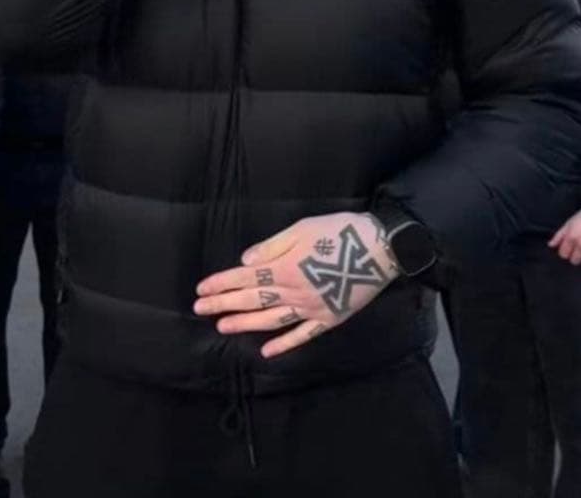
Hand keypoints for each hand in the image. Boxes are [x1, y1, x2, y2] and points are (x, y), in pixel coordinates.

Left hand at [195, 212, 398, 358]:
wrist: (380, 249)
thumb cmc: (340, 231)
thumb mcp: (302, 228)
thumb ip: (272, 246)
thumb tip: (244, 261)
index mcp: (285, 267)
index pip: (245, 278)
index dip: (221, 284)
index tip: (201, 290)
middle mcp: (294, 293)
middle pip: (252, 300)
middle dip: (224, 304)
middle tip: (200, 310)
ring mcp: (311, 310)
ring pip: (271, 321)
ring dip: (244, 324)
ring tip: (222, 327)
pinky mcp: (328, 319)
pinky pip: (301, 335)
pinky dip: (283, 345)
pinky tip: (266, 352)